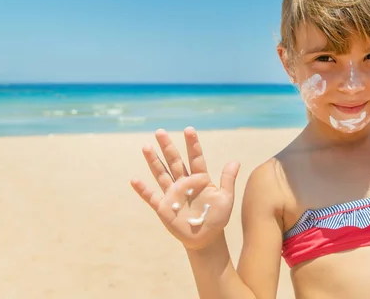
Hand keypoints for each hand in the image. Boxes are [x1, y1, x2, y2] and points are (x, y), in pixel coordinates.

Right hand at [130, 127, 240, 250]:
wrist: (206, 238)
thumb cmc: (217, 218)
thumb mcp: (226, 199)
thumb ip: (228, 180)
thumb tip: (235, 161)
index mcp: (199, 179)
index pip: (195, 158)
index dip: (192, 144)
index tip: (188, 129)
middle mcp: (184, 183)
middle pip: (174, 161)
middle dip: (167, 147)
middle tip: (160, 131)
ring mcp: (172, 194)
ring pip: (161, 174)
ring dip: (153, 161)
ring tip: (146, 147)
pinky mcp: (163, 208)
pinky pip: (151, 197)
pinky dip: (143, 190)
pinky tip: (134, 180)